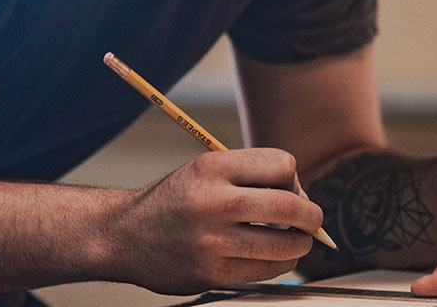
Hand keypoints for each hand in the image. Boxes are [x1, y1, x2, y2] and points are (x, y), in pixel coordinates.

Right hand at [108, 148, 323, 293]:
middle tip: (312, 221)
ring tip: (296, 240)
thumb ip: (250, 176)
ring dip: (300, 244)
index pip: (282, 164)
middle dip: (311, 216)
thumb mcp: (204, 170)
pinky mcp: (211, 272)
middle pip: (289, 207)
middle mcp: (212, 202)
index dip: (294, 178)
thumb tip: (303, 197)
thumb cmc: (174, 201)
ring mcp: (211, 240)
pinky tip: (274, 257)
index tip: (290, 190)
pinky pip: (266, 270)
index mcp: (212, 167)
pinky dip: (280, 264)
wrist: (124, 236)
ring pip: (283, 244)